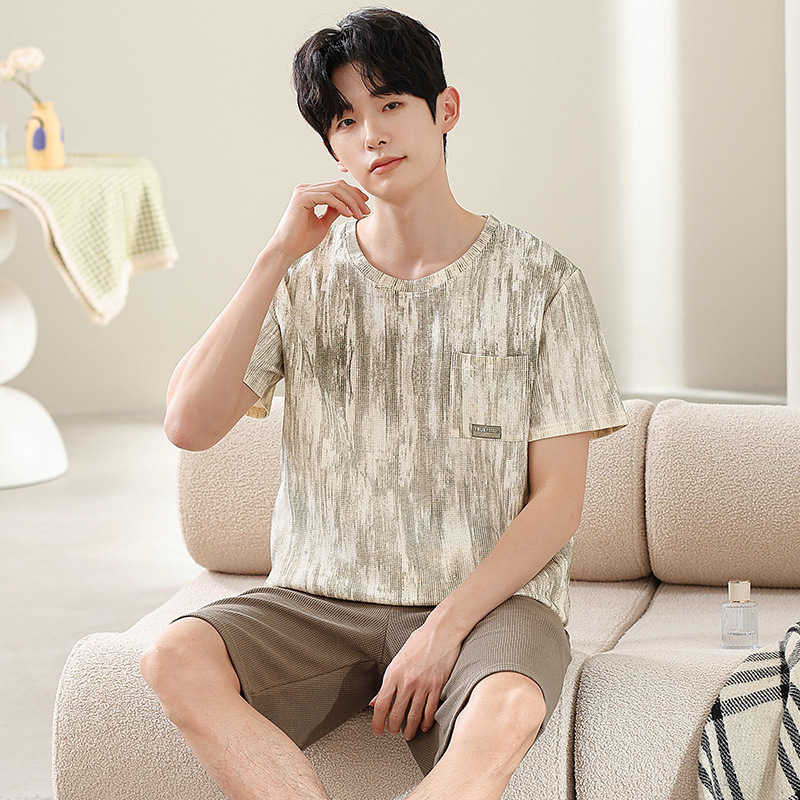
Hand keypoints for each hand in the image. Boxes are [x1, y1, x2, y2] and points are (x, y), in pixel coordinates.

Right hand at [267, 180, 370, 262]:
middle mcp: (306, 189)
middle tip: (366, 211)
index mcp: (310, 193)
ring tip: (359, 215)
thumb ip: (334, 211)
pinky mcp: (302, 198)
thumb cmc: (302, 240)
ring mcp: (303, 191)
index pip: (337, 187)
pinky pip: (327, 196)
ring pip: (335, 189)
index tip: (365, 205)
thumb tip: (348, 205)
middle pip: (338, 185)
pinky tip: (348, 214)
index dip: (353, 194)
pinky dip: (340, 205)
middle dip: (355, 197)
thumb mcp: (324, 223)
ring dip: (351, 202)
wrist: (287, 249)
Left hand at [369, 620, 463, 740]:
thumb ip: (387, 682)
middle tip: (392, 732)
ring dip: (409, 729)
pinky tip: (423, 726)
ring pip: (413, 716)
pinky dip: (425, 722)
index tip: (377, 730)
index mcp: (394, 673)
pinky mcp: (437, 686)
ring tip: (407, 735)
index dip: (377, 722)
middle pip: (396, 714)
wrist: (441, 631)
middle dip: (392, 728)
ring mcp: (423, 684)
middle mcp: (407, 681)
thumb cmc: (420, 641)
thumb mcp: (398, 659)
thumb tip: (376, 700)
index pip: (381, 704)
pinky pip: (430, 710)